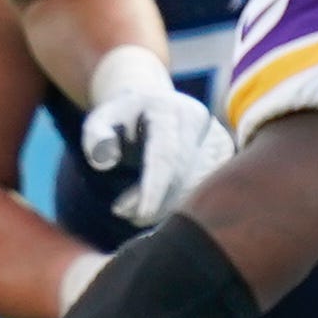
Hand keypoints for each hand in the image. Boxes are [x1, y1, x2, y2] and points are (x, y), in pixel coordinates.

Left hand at [79, 56, 233, 228]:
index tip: (141, 214)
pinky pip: (207, 185)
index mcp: (167, 109)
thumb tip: (105, 161)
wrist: (151, 102)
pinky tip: (160, 204)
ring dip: (168, 205)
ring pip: (198, 184)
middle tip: (123, 212)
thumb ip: (94, 136)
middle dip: (154, 201)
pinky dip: (184, 201)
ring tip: (135, 211)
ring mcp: (215, 134)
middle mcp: (197, 119)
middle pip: (181, 174)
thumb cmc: (122, 118)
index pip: (164, 155)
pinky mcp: (224, 149)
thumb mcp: (99, 119)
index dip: (154, 188)